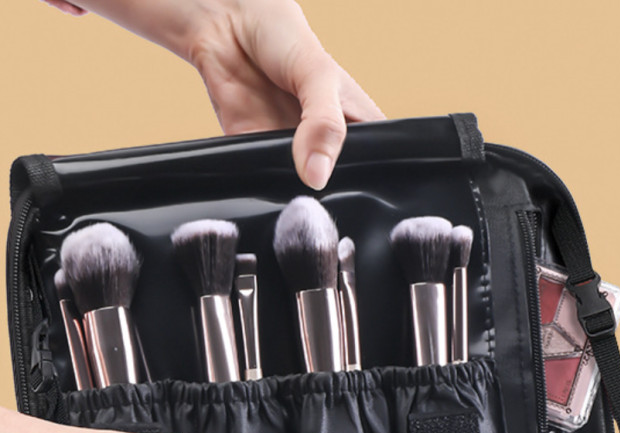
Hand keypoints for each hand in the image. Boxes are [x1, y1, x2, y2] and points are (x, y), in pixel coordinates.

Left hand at [60, 0, 384, 189]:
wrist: (227, 24)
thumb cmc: (284, 39)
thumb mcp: (319, 77)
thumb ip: (324, 125)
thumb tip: (318, 176)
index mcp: (357, 130)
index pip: (376, 172)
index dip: (371, 189)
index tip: (363, 204)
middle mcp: (328, 149)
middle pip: (338, 191)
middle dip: (331, 200)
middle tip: (325, 203)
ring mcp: (294, 157)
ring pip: (301, 196)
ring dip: (297, 201)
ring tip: (299, 204)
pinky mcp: (258, 160)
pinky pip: (264, 189)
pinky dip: (265, 194)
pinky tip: (270, 194)